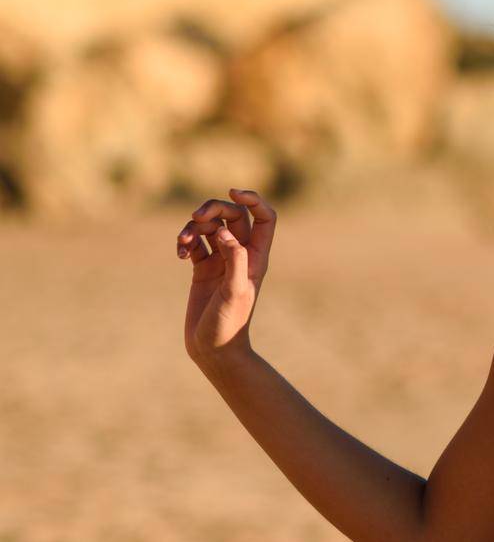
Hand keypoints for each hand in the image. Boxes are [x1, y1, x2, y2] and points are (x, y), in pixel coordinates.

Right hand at [176, 187, 275, 367]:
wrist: (213, 349)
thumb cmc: (230, 323)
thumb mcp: (235, 291)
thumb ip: (234, 259)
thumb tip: (225, 231)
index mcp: (257, 257)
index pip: (265, 218)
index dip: (253, 200)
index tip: (233, 192)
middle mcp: (241, 255)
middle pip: (232, 215)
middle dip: (213, 208)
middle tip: (196, 216)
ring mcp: (221, 260)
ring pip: (209, 227)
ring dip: (193, 226)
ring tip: (182, 243)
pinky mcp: (202, 268)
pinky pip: (194, 243)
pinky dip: (185, 242)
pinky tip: (180, 254)